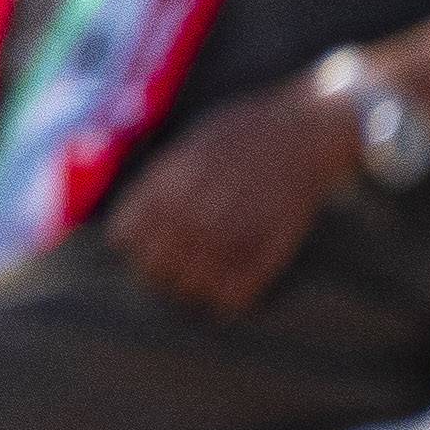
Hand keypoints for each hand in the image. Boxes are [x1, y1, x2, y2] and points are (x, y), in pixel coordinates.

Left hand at [105, 82, 357, 317]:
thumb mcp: (189, 142)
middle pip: (153, 267)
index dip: (129, 245)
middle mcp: (195, 213)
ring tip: (196, 279)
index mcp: (168, 184)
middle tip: (167, 268)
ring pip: (190, 286)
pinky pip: (233, 295)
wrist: (305, 131)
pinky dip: (224, 298)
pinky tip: (225, 288)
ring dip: (188, 286)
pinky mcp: (268, 251)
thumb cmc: (245, 131)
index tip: (139, 245)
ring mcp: (232, 234)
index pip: (124, 237)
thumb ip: (160, 180)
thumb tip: (136, 215)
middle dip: (154, 270)